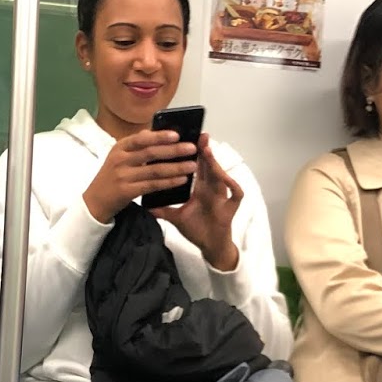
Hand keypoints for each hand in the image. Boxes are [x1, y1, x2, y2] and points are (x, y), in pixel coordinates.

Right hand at [82, 126, 197, 223]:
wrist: (95, 201)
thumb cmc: (111, 176)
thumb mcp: (119, 156)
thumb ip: (136, 145)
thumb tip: (154, 132)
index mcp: (120, 147)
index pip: (141, 138)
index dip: (159, 136)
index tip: (177, 135)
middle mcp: (120, 160)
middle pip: (150, 153)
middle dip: (173, 150)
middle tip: (191, 149)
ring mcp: (123, 176)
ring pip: (154, 170)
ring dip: (175, 167)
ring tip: (192, 165)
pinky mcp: (127, 191)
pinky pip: (152, 185)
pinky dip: (168, 182)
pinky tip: (181, 180)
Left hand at [151, 135, 242, 269]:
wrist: (209, 246)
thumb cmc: (197, 229)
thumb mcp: (176, 217)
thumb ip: (163, 209)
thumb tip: (145, 205)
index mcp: (200, 188)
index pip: (197, 167)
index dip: (193, 153)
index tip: (185, 140)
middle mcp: (212, 189)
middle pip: (209, 166)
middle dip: (205, 150)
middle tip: (200, 135)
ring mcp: (222, 196)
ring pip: (221, 175)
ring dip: (215, 163)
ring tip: (207, 151)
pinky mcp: (230, 207)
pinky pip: (236, 193)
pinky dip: (232, 185)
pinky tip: (225, 179)